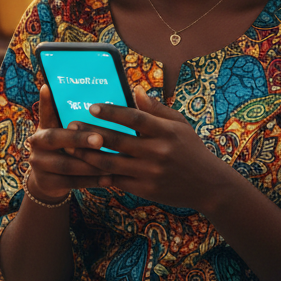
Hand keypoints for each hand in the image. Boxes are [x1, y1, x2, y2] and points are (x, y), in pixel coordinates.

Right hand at [24, 85, 108, 200]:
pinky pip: (73, 182)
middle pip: (57, 139)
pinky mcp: (48, 183)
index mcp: (43, 126)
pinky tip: (110, 178)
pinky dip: (92, 181)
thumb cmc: (64, 146)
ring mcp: (40, 165)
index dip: (46, 102)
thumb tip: (61, 85)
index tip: (49, 88)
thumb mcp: (61, 129)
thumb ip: (64, 112)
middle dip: (80, 139)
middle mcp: (37, 144)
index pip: (46, 112)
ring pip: (67, 164)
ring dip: (92, 164)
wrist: (48, 179)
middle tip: (100, 139)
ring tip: (112, 161)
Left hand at [70, 87, 230, 211]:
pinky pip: (118, 181)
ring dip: (89, 155)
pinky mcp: (146, 190)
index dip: (112, 111)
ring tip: (72, 148)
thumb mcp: (180, 124)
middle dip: (92, 133)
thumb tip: (136, 90)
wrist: (208, 185)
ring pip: (112, 163)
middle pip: (118, 141)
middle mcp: (158, 152)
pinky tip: (86, 168)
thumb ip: (156, 109)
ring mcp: (151, 173)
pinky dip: (100, 174)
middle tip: (72, 125)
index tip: (92, 106)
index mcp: (166, 131)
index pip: (134, 118)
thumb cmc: (192, 149)